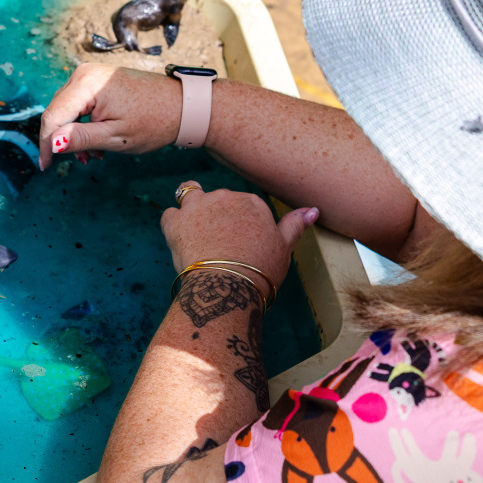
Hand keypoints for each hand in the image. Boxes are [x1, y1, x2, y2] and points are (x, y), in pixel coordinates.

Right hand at [40, 64, 182, 166]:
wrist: (182, 106)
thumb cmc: (153, 121)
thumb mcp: (115, 136)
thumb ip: (80, 138)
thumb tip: (53, 142)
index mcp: (86, 83)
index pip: (53, 116)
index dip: (46, 143)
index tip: (47, 166)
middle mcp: (84, 73)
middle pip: (58, 111)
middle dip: (63, 139)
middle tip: (80, 162)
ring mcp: (91, 75)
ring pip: (68, 110)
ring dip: (75, 134)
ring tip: (93, 156)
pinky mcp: (98, 80)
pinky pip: (80, 104)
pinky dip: (84, 125)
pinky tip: (97, 142)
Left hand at [162, 183, 318, 292]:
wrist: (228, 285)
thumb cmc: (260, 269)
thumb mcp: (284, 247)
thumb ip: (295, 224)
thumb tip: (312, 209)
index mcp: (252, 201)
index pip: (243, 205)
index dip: (239, 223)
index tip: (240, 243)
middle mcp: (225, 197)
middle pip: (217, 201)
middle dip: (216, 218)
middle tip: (220, 248)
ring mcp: (198, 206)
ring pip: (189, 198)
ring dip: (191, 213)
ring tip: (196, 237)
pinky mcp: (176, 221)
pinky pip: (169, 215)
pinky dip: (172, 226)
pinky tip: (180, 242)